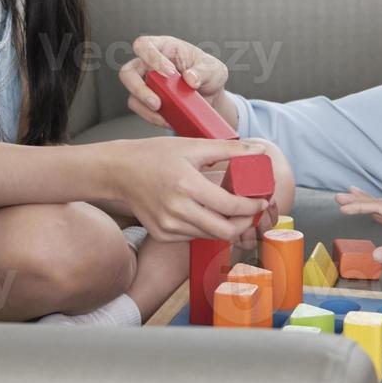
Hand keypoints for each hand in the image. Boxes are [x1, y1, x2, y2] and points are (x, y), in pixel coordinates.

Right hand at [107, 137, 268, 242]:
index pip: (231, 206)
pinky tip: (207, 212)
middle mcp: (177, 210)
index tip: (261, 200)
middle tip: (251, 211)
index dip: (252, 207)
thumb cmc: (156, 155)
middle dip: (244, 222)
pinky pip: (194, 236)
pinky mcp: (162, 234)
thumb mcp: (193, 146)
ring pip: (210, 236)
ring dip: (226, 225)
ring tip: (232, 209)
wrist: (119, 171)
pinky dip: (206, 227)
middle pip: (225, 231)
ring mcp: (167, 226)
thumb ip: (229, 149)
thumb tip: (260, 151)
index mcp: (187, 185)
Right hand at [119, 35, 232, 129]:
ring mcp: (147, 83)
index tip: (170, 73)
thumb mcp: (214, 70)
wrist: (212, 95)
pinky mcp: (148, 101)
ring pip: (132, 94)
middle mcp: (150, 64)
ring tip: (164, 115)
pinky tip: (168, 120)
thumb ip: (203, 72)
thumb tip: (190, 79)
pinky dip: (153, 117)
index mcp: (164, 47)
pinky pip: (141, 110)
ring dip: (145, 107)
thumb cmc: (209, 74)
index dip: (151, 58)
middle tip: (157, 103)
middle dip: (139, 89)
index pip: (144, 45)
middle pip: (128, 72)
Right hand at [334, 187, 381, 266]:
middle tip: (340, 196)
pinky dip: (381, 216)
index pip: (380, 207)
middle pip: (380, 204)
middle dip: (360, 200)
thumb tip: (375, 254)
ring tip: (353, 199)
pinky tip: (377, 216)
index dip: (360, 206)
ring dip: (369, 206)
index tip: (342, 206)